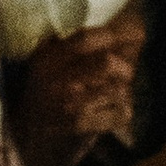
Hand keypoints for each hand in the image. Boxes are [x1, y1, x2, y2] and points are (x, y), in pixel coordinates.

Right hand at [12, 9, 143, 165]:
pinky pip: (119, 113)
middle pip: (110, 62)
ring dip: (124, 92)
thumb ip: (75, 46)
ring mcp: (68, 102)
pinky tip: (112, 113)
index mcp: (48, 56)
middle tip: (126, 72)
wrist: (28, 138)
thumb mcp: (49, 64)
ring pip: (119, 89)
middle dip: (126, 67)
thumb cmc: (47, 96)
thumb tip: (127, 28)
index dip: (117, 33)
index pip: (86, 37)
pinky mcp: (80, 124)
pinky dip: (122, 113)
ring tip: (115, 94)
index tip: (136, 31)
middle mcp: (56, 76)